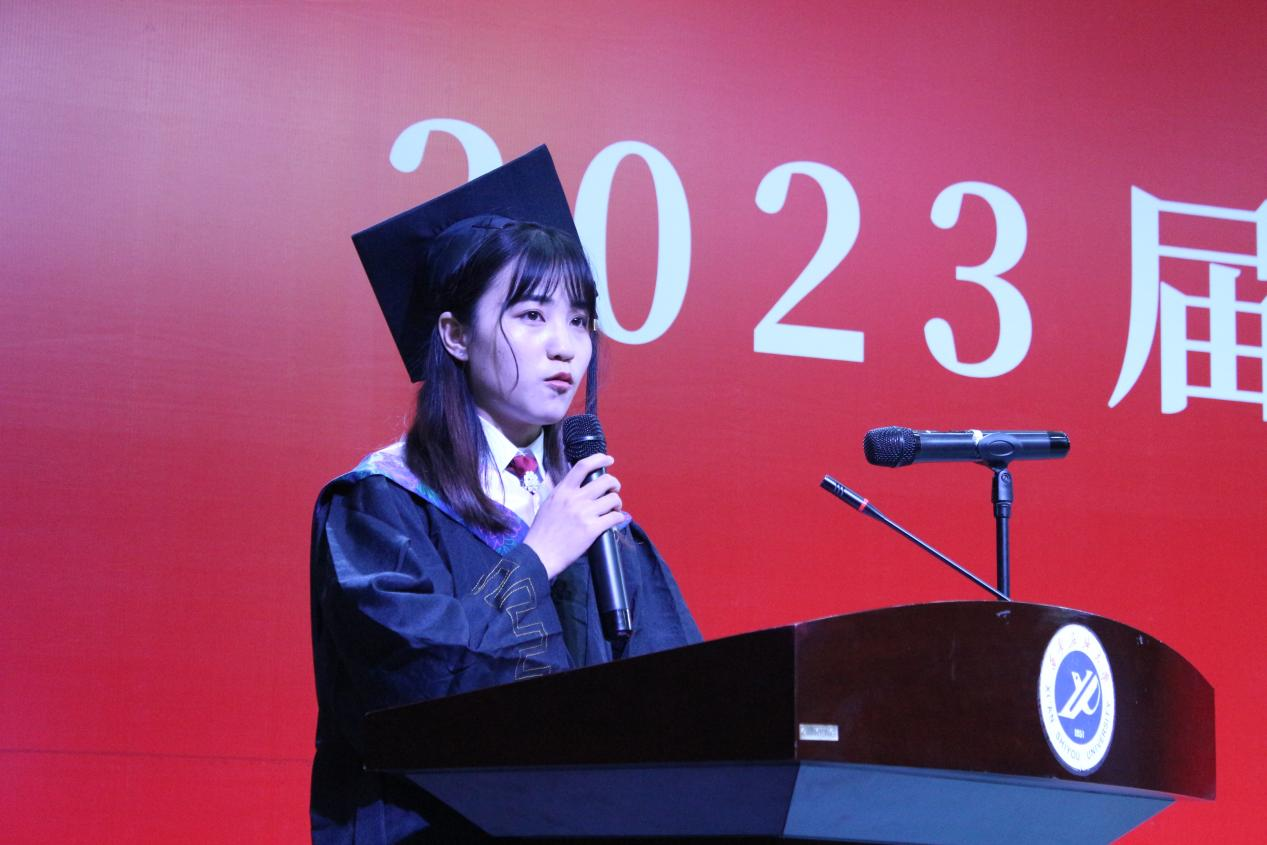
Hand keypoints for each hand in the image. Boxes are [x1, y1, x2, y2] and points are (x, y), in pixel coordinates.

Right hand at [523, 453, 624, 578]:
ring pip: (613, 499)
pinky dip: (618, 518)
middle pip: (606, 481)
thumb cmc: (542, 532)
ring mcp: (584, 513)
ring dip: (617, 503)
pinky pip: (615, 517)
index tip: (608, 459)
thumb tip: (576, 486)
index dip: (599, 459)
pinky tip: (615, 521)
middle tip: (614, 491)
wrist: (540, 554)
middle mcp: (575, 498)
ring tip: (614, 509)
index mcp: (563, 491)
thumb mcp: (548, 504)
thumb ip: (562, 494)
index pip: (583, 466)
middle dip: (615, 484)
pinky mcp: (592, 529)